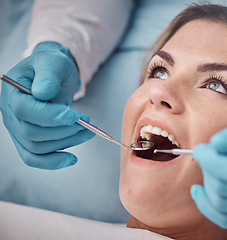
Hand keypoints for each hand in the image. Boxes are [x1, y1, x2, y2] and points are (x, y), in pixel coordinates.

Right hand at [0, 41, 94, 169]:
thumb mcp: (53, 62)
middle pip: (31, 133)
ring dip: (66, 143)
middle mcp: (9, 113)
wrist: (53, 74)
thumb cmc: (52, 66)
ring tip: (88, 131)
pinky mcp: (27, 139)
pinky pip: (34, 157)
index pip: (24, 110)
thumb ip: (48, 76)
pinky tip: (71, 159)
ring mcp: (17, 128)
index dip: (51, 116)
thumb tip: (43, 93)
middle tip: (87, 123)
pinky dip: (53, 162)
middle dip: (63, 131)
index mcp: (11, 92)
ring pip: (37, 147)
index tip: (75, 116)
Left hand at [191, 115, 226, 229]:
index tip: (202, 148)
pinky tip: (201, 192)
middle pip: (224, 189)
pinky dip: (209, 207)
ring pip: (222, 206)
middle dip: (208, 169)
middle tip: (209, 155)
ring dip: (208, 186)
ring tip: (212, 169)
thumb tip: (214, 143)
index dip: (210, 160)